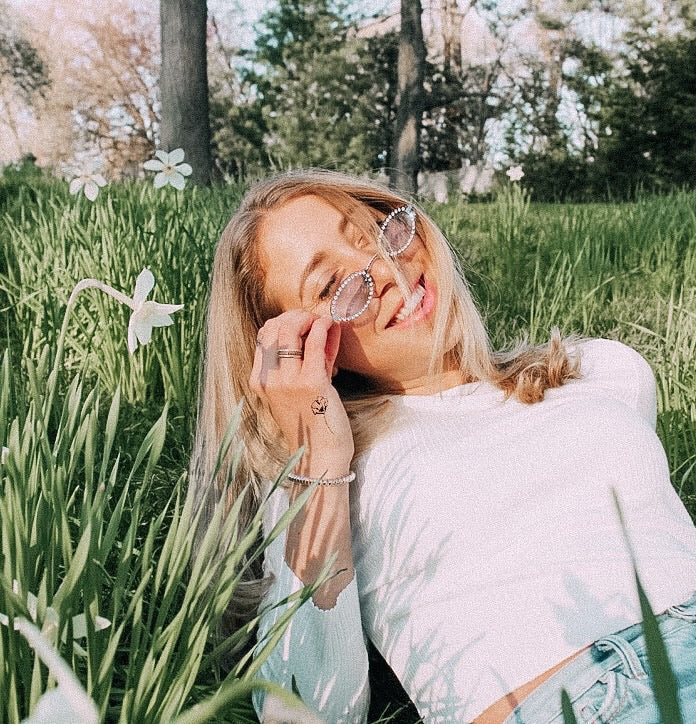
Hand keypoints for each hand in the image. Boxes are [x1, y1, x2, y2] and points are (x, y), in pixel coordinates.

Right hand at [250, 311, 353, 477]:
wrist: (321, 457)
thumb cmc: (313, 423)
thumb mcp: (299, 389)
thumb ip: (306, 359)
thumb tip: (320, 326)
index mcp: (260, 381)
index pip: (263, 337)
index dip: (282, 322)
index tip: (301, 322)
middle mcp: (269, 380)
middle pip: (274, 328)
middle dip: (296, 316)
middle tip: (314, 318)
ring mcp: (288, 382)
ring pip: (290, 330)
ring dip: (309, 318)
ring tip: (323, 321)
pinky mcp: (311, 384)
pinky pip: (314, 343)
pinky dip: (322, 327)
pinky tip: (331, 325)